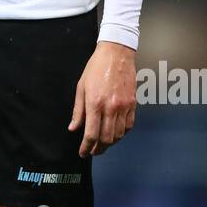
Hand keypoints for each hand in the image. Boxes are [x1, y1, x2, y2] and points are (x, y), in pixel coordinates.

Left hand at [69, 41, 136, 156]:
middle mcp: (110, 107)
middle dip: (98, 149)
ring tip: (102, 144)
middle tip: (92, 151)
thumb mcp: (81, 87)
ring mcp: (124, 107)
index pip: (91, 134)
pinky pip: (128, 126)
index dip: (86, 147)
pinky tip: (115, 134)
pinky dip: (121, 134)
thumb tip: (73, 127)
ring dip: (110, 143)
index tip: (82, 152)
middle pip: (106, 139)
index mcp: (95, 103)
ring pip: (118, 135)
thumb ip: (78, 110)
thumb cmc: (96, 68)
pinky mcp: (133, 104)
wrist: (116, 54)